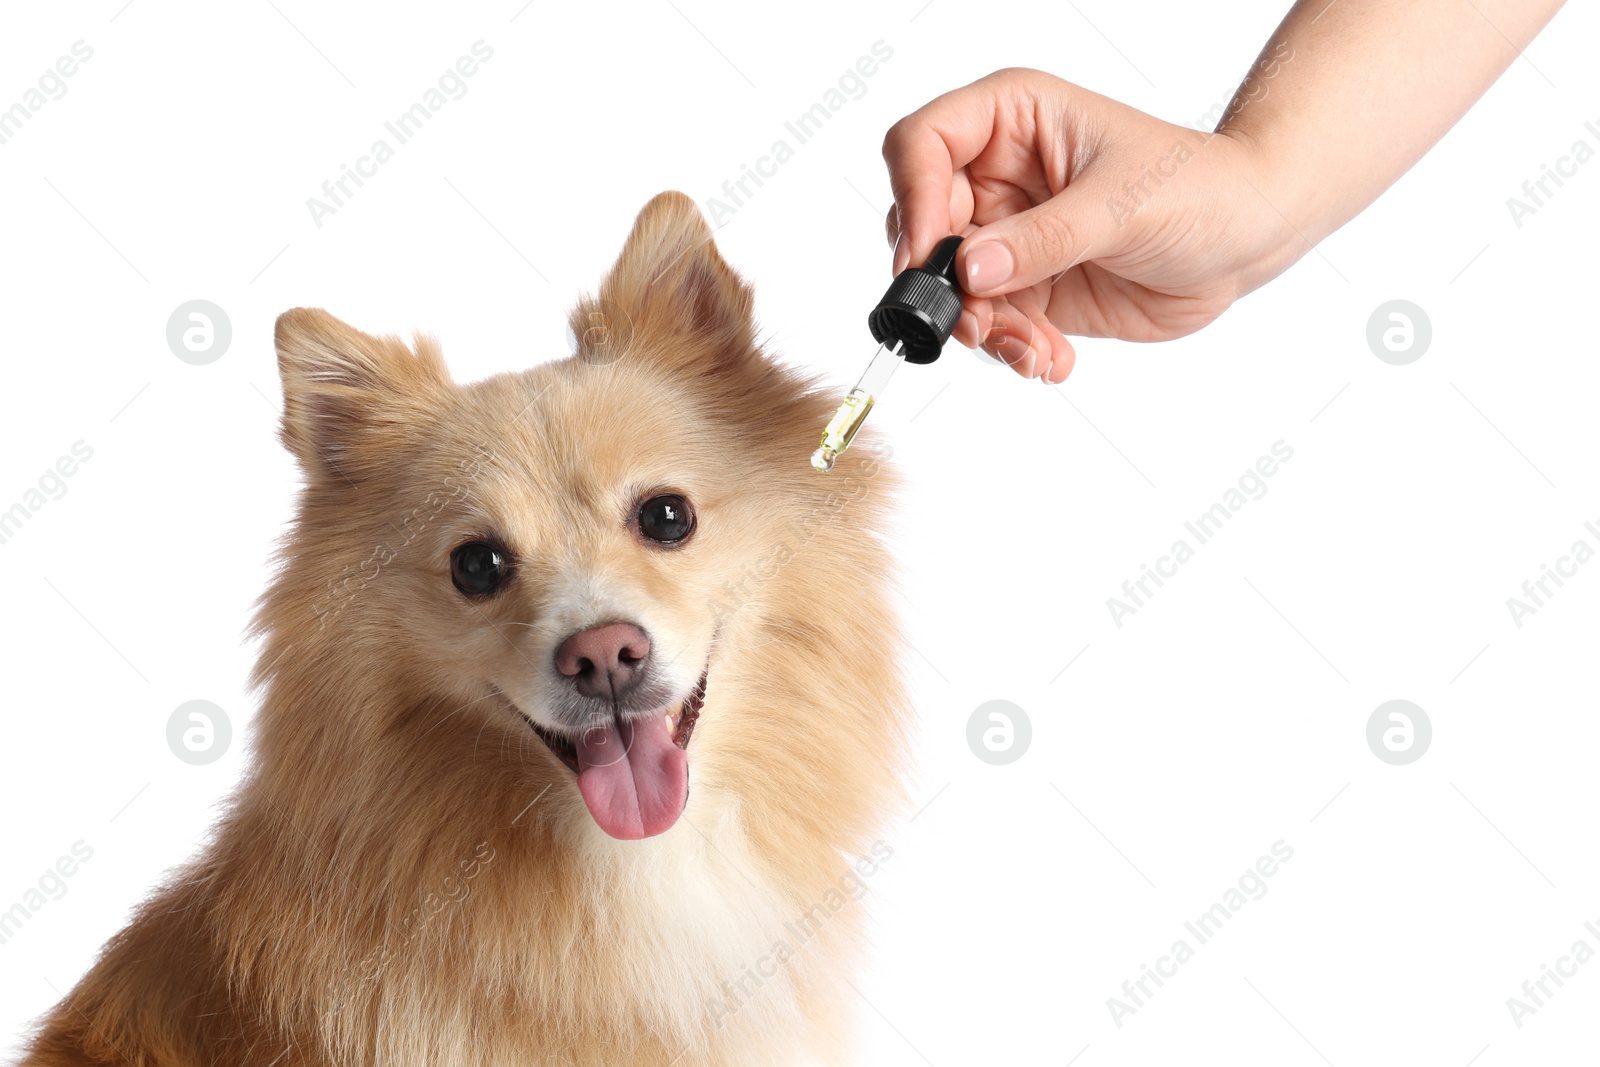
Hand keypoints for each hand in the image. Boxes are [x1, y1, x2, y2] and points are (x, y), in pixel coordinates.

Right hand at [882, 67, 1292, 382]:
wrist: (1247, 237)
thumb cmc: (1200, 187)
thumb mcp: (1122, 205)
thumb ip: (1042, 239)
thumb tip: (970, 270)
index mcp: (1011, 121)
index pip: (922, 145)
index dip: (913, 199)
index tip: (927, 258)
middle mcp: (997, 175)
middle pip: (922, 227)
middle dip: (943, 285)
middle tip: (977, 323)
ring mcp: (1008, 235)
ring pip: (951, 289)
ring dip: (983, 330)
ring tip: (1033, 349)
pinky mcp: (1027, 287)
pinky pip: (991, 325)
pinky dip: (1012, 350)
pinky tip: (1051, 359)